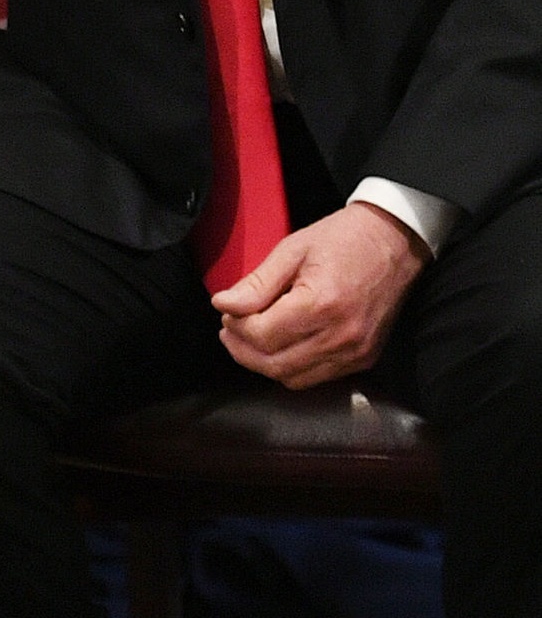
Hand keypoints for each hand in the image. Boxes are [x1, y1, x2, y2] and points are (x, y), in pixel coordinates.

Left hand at [212, 202, 428, 388]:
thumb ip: (256, 284)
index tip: (226, 311)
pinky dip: (290, 367)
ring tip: (249, 337)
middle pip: (274, 364)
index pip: (262, 336)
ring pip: (293, 378)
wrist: (395, 242)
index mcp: (322, 304)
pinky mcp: (364, 359)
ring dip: (263, 362)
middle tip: (229, 328)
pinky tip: (279, 345)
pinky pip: (316, 377)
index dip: (236, 327)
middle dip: (242, 349)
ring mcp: (356, 353)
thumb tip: (223, 305)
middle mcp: (342, 336)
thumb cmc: (343, 239)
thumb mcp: (291, 250)